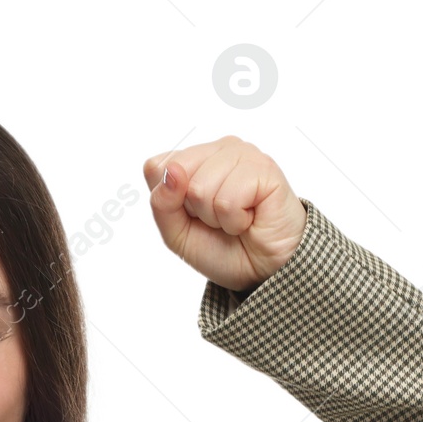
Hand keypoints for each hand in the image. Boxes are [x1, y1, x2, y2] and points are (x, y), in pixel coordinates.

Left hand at [140, 136, 306, 291]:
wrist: (262, 271)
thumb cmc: (223, 249)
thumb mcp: (177, 234)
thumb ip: (162, 204)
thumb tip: (171, 171)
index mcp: (196, 158)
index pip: (157, 167)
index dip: (171, 203)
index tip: (194, 216)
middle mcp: (219, 150)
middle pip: (178, 174)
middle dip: (194, 210)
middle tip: (218, 219)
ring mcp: (244, 154)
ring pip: (201, 188)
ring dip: (217, 218)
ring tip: (236, 219)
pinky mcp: (265, 168)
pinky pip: (228, 200)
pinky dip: (235, 221)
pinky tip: (250, 219)